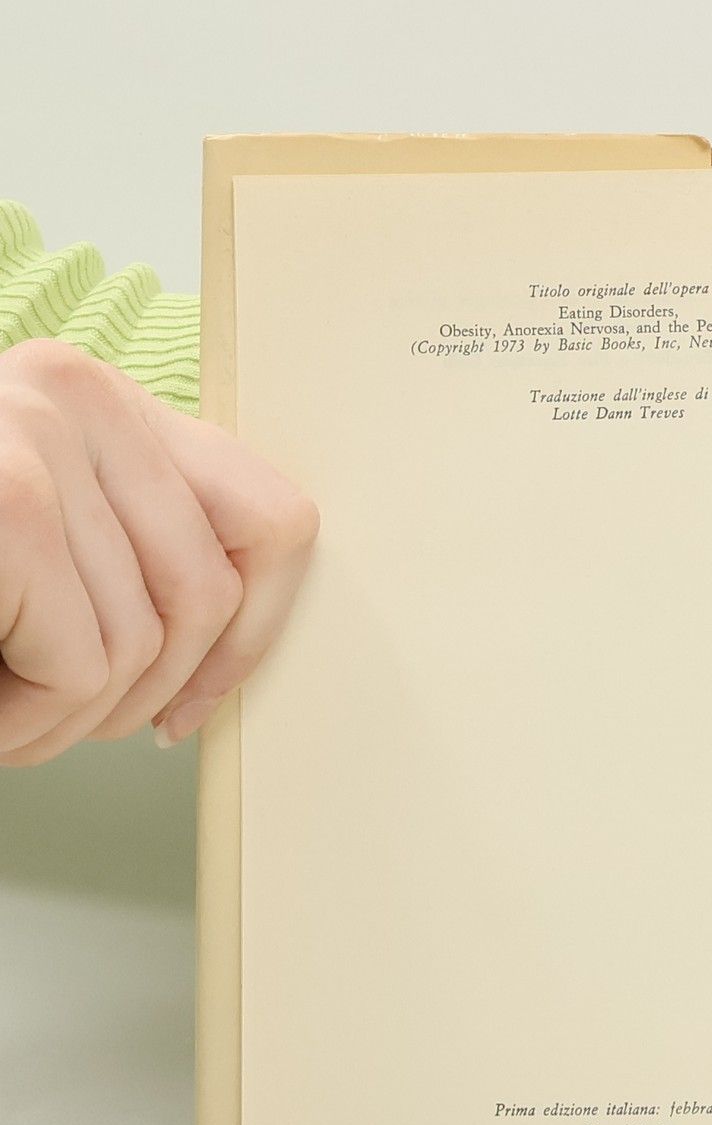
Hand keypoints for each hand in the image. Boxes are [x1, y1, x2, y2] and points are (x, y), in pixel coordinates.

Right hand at [0, 340, 318, 764]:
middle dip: (145, 694)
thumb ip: (127, 548)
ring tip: (11, 718)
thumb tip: (224, 657)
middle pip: (207, 597)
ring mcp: (40, 438)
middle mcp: (80, 397)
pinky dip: (28, 725)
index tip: (196, 702)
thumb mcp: (41, 528)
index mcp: (104, 402)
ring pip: (140, 645)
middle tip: (70, 727)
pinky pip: (79, 666)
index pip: (273, 522)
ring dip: (70, 721)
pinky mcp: (6, 502)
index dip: (254, 633)